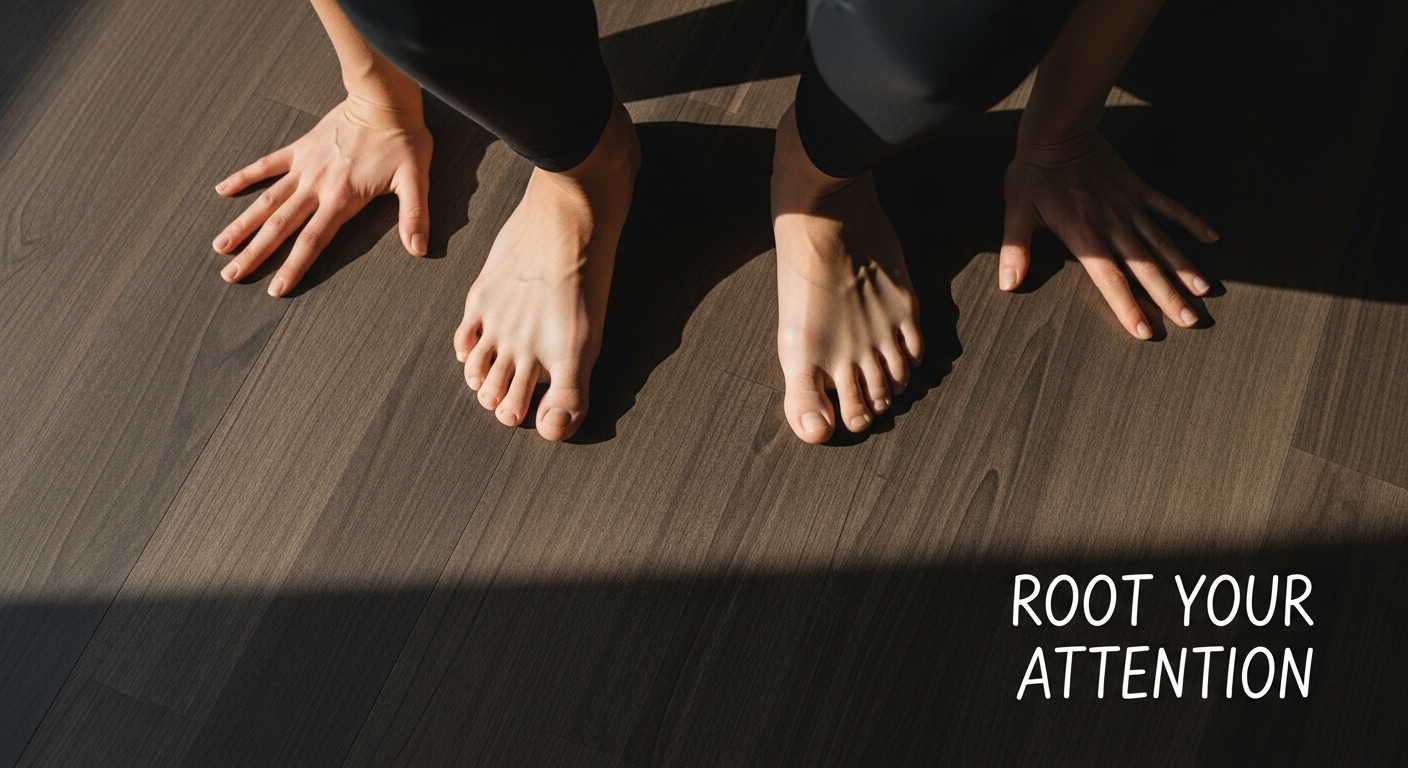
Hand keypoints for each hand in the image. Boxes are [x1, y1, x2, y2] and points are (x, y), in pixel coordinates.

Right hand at [212, 94, 432, 295]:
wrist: (383, 98)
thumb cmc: (403, 140)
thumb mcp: (416, 179)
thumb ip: (414, 216)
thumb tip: (419, 250)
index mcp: (342, 198)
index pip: (312, 241)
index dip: (293, 266)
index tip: (275, 289)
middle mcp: (317, 186)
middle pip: (280, 226)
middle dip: (255, 254)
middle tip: (230, 276)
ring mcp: (305, 166)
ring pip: (267, 200)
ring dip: (242, 224)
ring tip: (219, 246)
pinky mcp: (300, 148)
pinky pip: (266, 165)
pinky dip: (243, 177)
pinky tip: (221, 190)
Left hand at [999, 131, 1218, 338]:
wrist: (1058, 133)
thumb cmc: (1034, 174)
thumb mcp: (1017, 213)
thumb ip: (1015, 250)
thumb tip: (1008, 285)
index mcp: (1084, 237)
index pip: (1110, 281)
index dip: (1127, 307)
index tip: (1146, 331)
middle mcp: (1113, 226)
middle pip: (1146, 268)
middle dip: (1168, 297)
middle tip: (1191, 321)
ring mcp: (1130, 207)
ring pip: (1163, 242)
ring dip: (1184, 267)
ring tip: (1204, 290)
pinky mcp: (1138, 189)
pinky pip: (1170, 208)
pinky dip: (1191, 222)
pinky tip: (1212, 237)